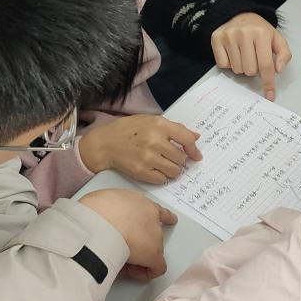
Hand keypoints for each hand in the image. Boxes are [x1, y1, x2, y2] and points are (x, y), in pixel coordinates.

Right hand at [78, 115, 203, 183]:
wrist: (105, 144)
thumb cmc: (128, 130)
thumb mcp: (150, 120)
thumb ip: (174, 127)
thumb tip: (195, 137)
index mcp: (159, 125)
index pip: (186, 139)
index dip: (194, 149)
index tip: (196, 155)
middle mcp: (155, 141)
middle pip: (181, 158)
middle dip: (180, 160)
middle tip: (172, 158)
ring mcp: (148, 158)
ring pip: (174, 171)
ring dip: (172, 170)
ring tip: (164, 165)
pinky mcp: (141, 171)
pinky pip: (162, 180)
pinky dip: (161, 177)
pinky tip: (155, 170)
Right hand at [78, 188, 176, 279]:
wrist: (101, 222)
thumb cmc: (96, 211)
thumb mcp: (102, 203)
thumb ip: (110, 211)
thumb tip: (104, 220)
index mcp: (140, 202)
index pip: (157, 210)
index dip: (164, 217)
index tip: (170, 220)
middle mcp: (151, 216)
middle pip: (153, 232)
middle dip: (140, 241)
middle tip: (123, 248)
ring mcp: (155, 235)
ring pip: (151, 250)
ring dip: (139, 256)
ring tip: (119, 260)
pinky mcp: (155, 255)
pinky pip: (154, 268)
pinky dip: (144, 272)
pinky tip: (132, 273)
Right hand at [210, 12, 291, 99]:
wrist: (237, 14)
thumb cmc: (258, 30)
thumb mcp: (276, 38)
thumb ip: (284, 54)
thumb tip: (278, 70)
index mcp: (261, 33)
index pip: (266, 65)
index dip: (268, 82)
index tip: (270, 94)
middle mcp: (244, 33)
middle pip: (250, 70)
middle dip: (254, 69)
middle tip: (254, 58)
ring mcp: (228, 36)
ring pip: (237, 69)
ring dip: (242, 67)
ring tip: (243, 54)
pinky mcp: (216, 39)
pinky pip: (223, 65)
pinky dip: (229, 63)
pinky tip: (232, 53)